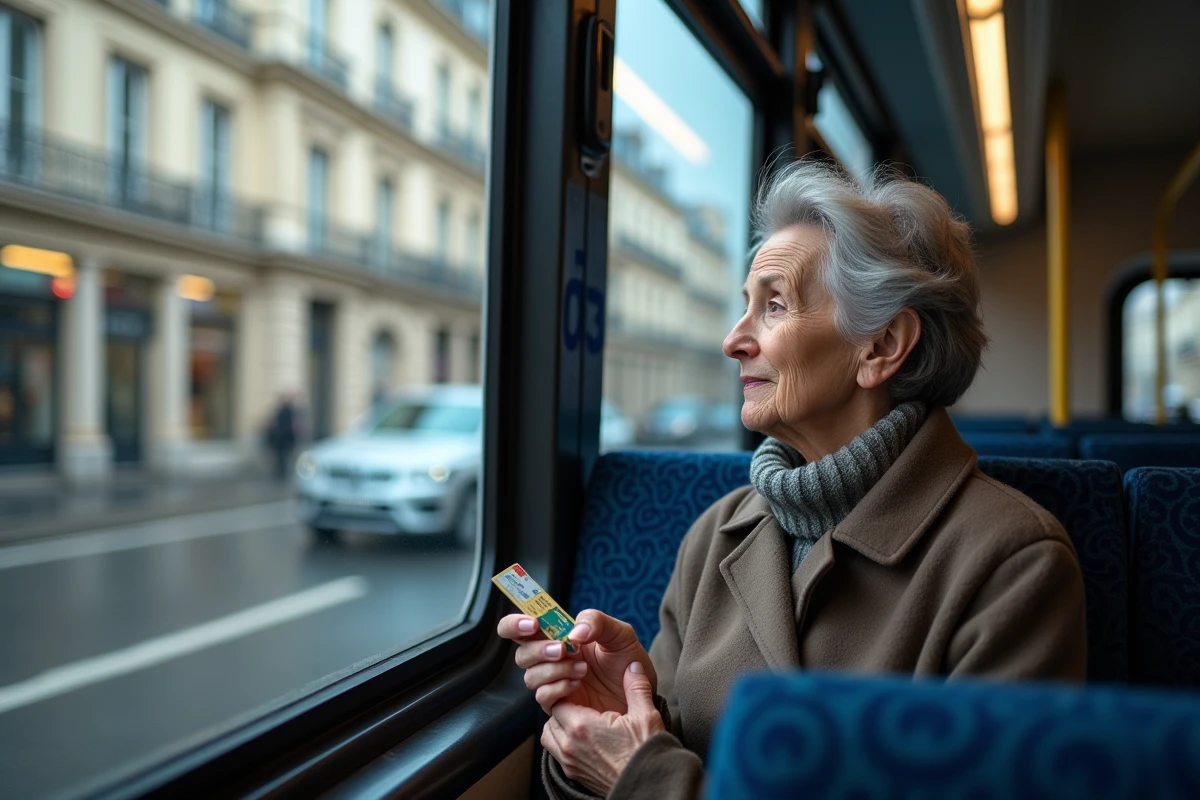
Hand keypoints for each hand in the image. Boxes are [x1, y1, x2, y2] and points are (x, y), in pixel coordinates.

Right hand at [497, 609, 655, 715]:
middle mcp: (551, 660)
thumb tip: (573, 632)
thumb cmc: (628, 660)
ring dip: (553, 671)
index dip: (515, 624)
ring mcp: (554, 683)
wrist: (641, 693)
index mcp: (559, 636)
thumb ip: (597, 622)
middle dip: (538, 650)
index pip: (521, 628)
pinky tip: (578, 684)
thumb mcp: (620, 634)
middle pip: (521, 655)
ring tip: (582, 669)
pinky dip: (558, 688)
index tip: (533, 624)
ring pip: (530, 677)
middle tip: (562, 649)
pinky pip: (543, 697)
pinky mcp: (560, 705)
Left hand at [542, 661, 666, 794]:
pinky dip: (562, 744)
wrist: (648, 786)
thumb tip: (633, 666)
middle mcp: (569, 746)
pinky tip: (583, 739)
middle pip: (551, 718)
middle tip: (581, 704)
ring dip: (558, 727)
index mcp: (582, 726)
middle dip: (562, 709)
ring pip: (549, 737)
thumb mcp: (645, 715)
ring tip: (579, 721)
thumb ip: (636, 686)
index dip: (568, 692)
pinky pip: (556, 754)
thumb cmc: (645, 752)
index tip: (581, 689)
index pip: (558, 700)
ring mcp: (570, 763)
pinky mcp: (574, 775)